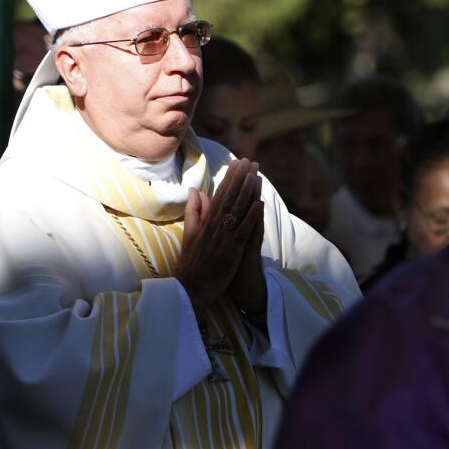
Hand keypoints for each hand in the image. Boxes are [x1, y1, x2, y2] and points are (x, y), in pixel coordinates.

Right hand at [174, 159, 262, 314]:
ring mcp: (222, 238)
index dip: (230, 178)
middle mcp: (214, 226)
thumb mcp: (189, 232)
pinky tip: (259, 204)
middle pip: (229, 198)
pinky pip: (242, 231)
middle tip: (249, 161)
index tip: (238, 163)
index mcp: (205, 221)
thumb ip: (194, 211)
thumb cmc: (191, 261)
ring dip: (247, 192)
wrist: (190, 287)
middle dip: (240, 179)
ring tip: (256, 175)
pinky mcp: (230, 251)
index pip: (219, 194)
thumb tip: (196, 190)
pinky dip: (250, 218)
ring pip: (237, 211)